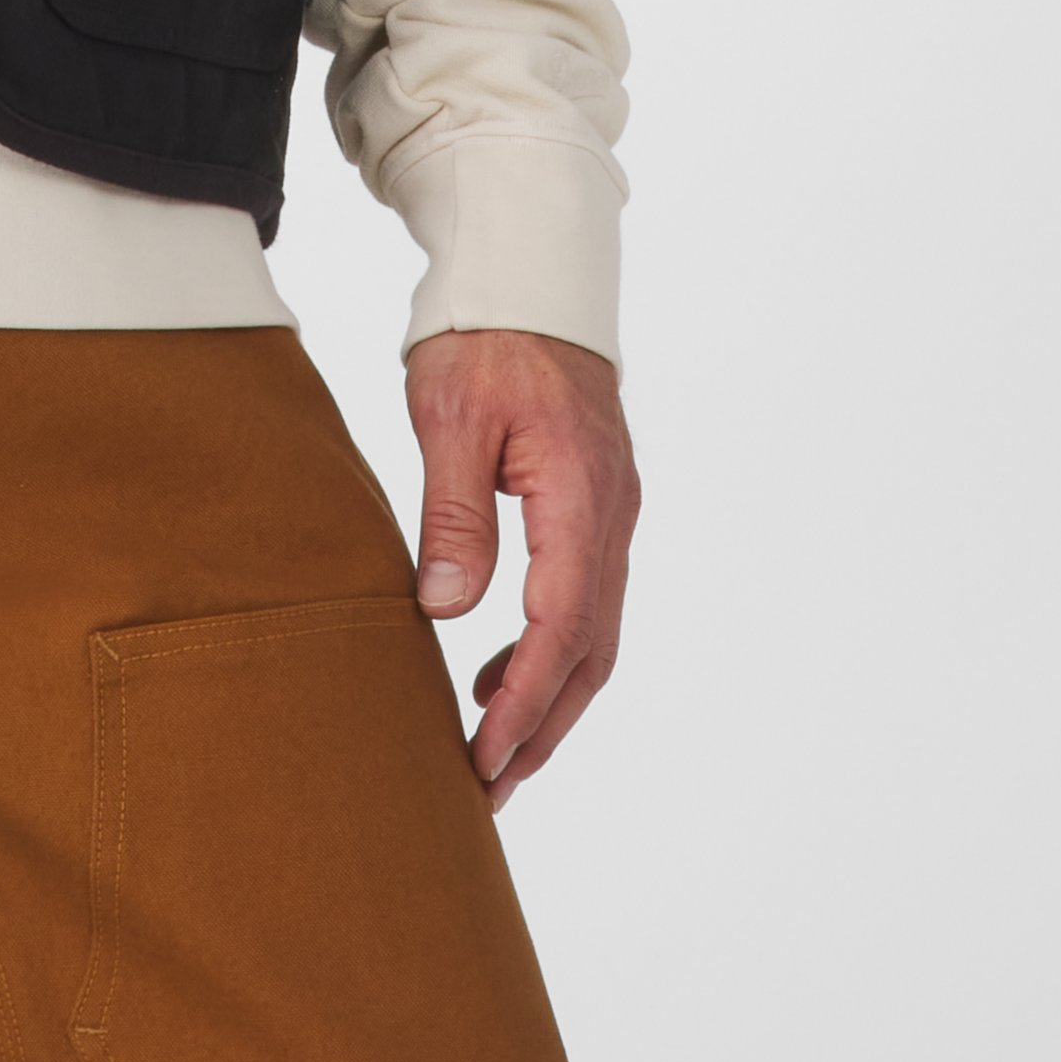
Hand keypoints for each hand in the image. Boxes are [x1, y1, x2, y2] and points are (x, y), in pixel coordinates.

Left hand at [406, 325, 637, 808]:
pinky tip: (499, 670)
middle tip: (488, 784)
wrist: (530, 276)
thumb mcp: (451, 417)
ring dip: (549, 697)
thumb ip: (454, 513)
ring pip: (595, 632)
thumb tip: (447, 609)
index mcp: (582, 498)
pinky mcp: (597, 507)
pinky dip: (551, 650)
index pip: (562, 628)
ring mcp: (613, 513)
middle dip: (542, 725)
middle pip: (591, 651)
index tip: (484, 758)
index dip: (524, 704)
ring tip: (491, 749)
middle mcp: (613, 516)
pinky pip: (586, 599)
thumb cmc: (484, 338)